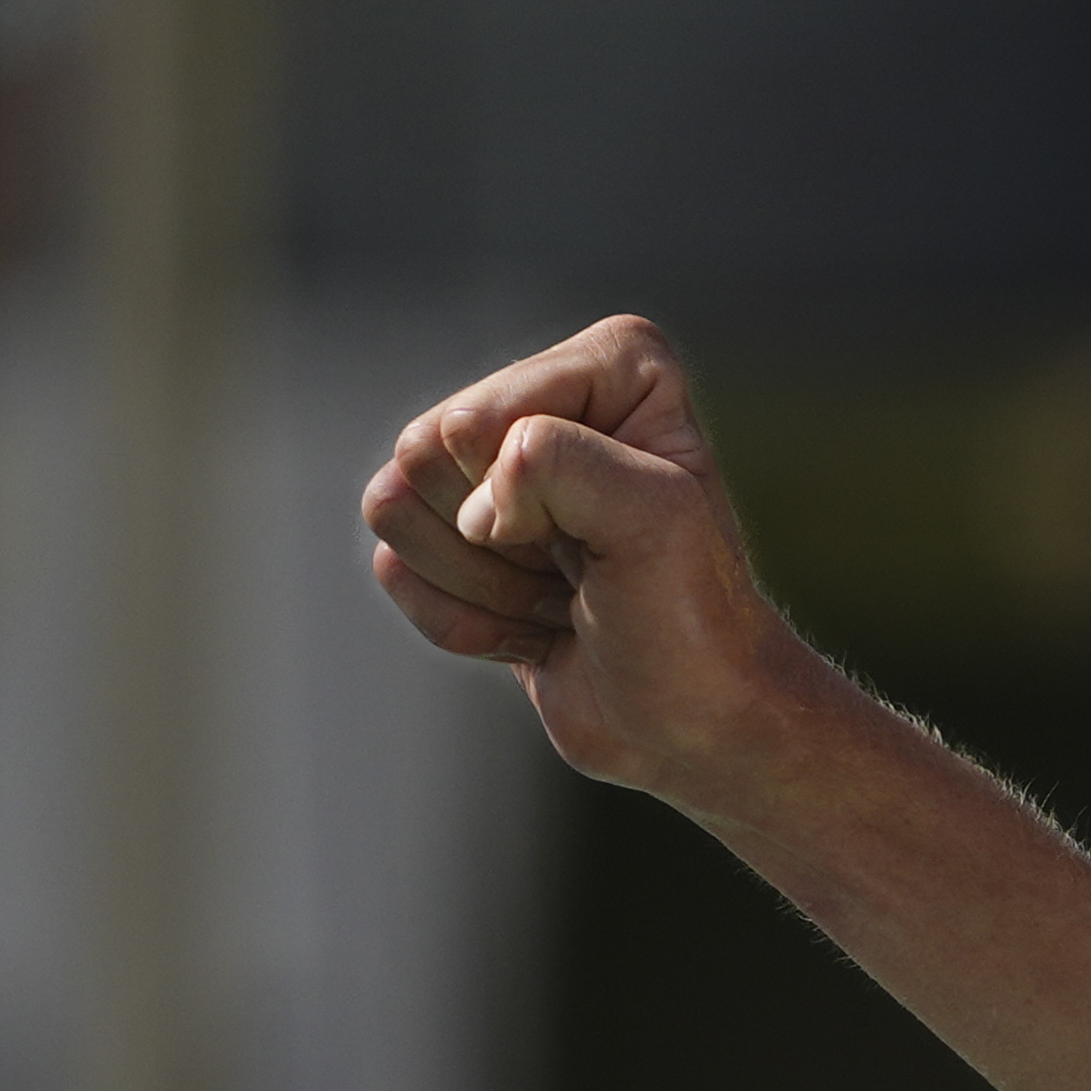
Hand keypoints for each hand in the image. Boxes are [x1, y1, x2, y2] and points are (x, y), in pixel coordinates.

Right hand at [358, 315, 818, 803]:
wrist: (695, 726)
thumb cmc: (693, 623)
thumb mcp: (654, 520)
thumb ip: (559, 460)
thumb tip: (474, 501)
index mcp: (612, 364)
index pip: (472, 419)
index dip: (524, 497)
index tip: (607, 539)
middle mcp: (546, 397)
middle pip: (421, 453)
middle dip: (501, 544)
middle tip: (583, 572)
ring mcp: (493, 468)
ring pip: (395, 506)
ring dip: (485, 584)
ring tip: (566, 598)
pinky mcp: (459, 537)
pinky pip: (394, 566)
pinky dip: (465, 621)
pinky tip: (536, 627)